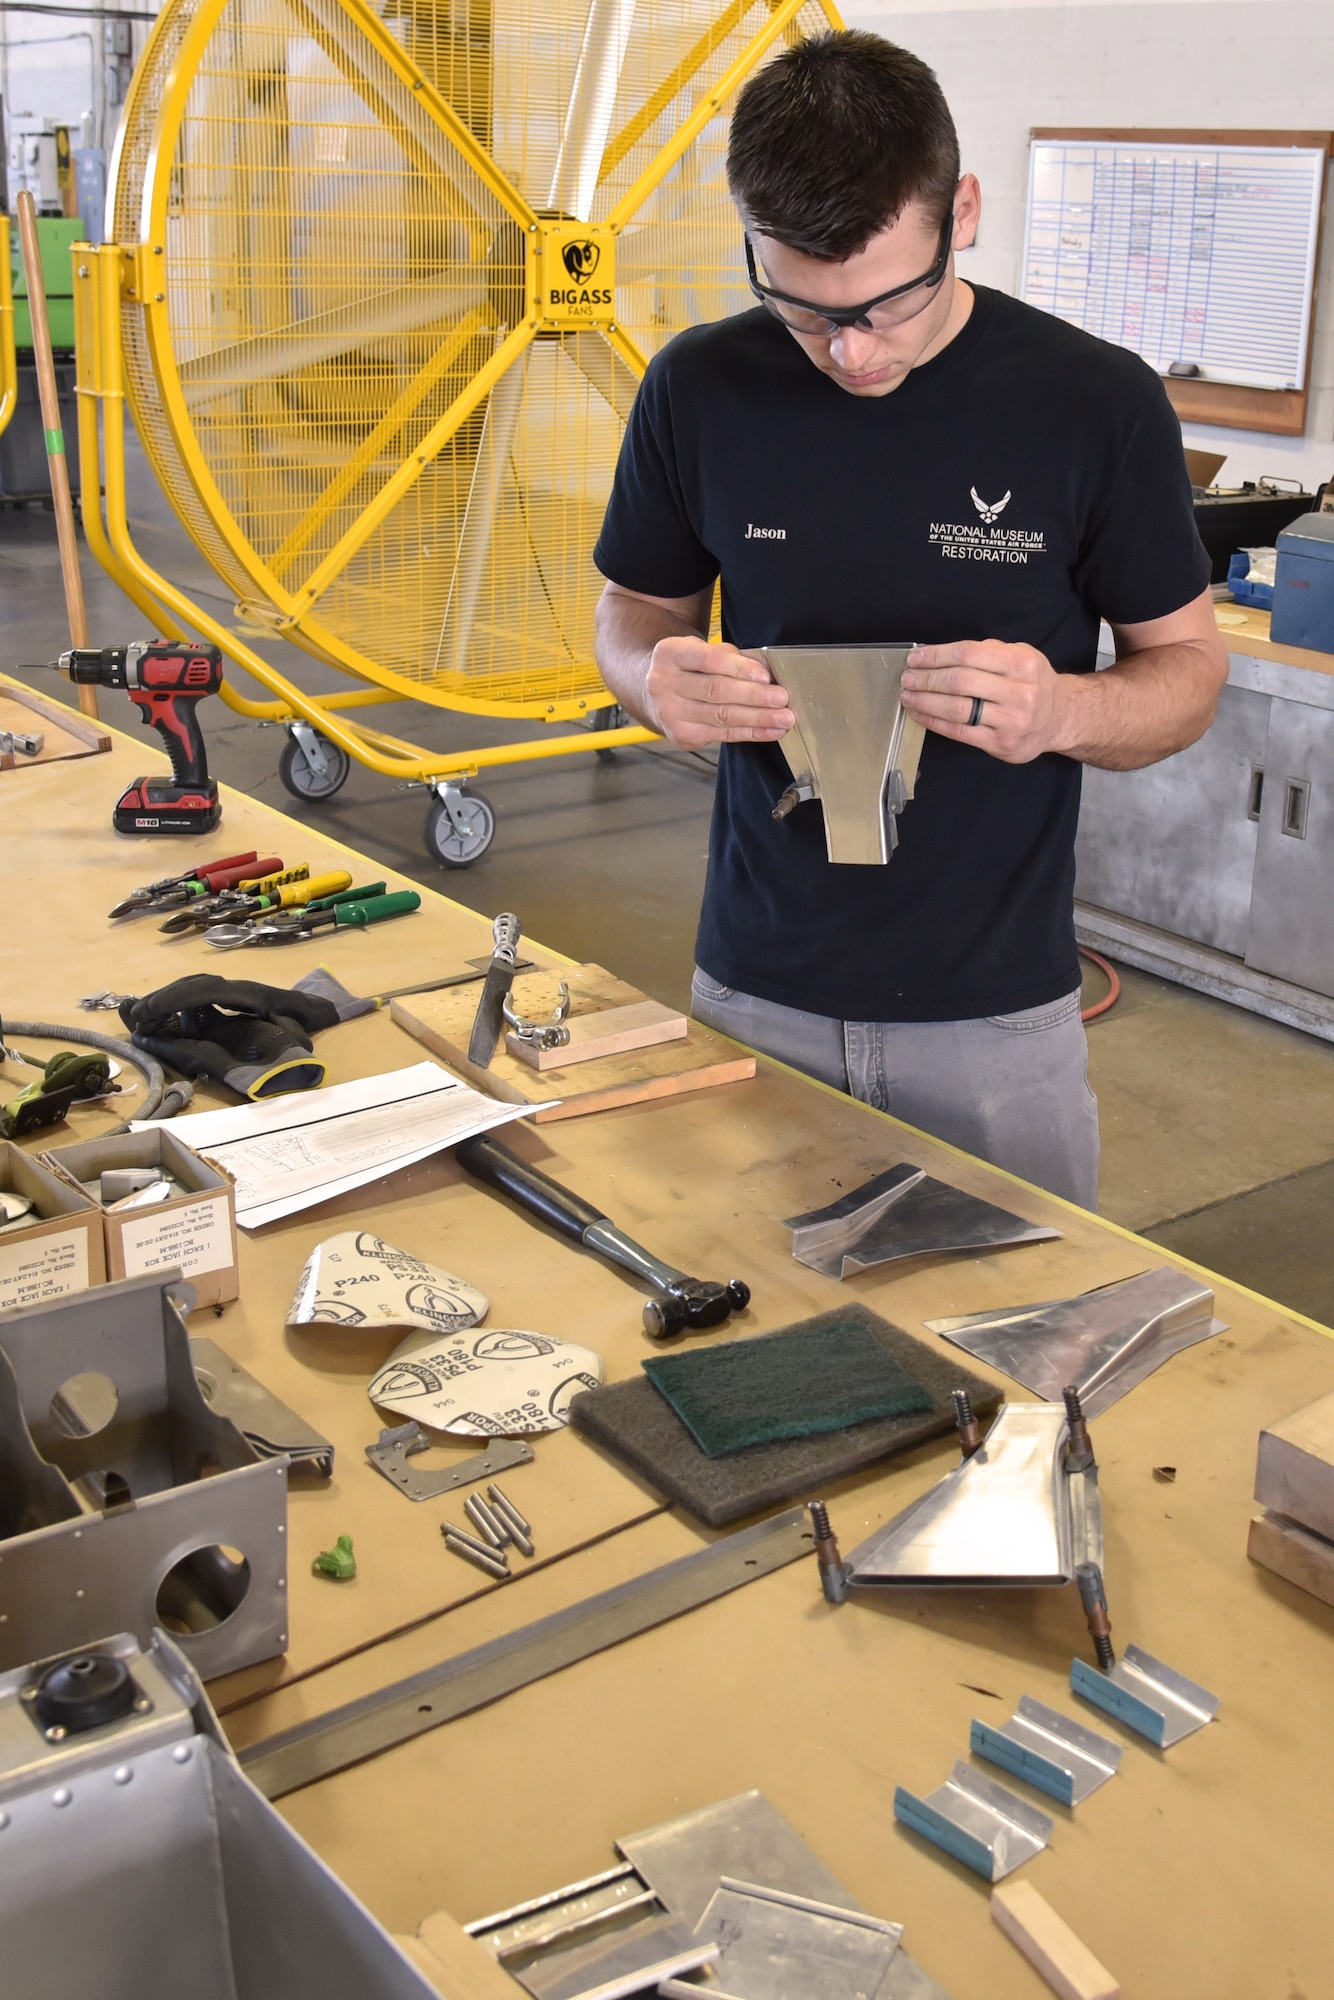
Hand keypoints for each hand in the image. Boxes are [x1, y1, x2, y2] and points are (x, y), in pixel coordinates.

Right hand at [644, 635, 793, 749]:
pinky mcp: (681, 736)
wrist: (654, 693)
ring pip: (722, 717)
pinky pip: (723, 735)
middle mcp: (662, 684)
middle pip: (716, 691)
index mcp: (669, 653)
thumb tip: (765, 674)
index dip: (738, 668)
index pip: (708, 660)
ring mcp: (670, 713)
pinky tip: (771, 731)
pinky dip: (751, 733)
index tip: (765, 676)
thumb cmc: (689, 668)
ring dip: (757, 718)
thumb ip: (729, 657)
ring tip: (784, 718)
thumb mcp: (701, 650)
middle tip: (781, 698)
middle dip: (753, 696)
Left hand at [900, 639, 1077, 762]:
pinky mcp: (1001, 743)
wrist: (1060, 718)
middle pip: (960, 681)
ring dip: (925, 701)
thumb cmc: (1032, 683)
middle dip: (927, 679)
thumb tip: (938, 655)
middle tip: (907, 678)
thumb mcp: (1020, 657)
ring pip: (957, 708)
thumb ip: (987, 652)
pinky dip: (934, 722)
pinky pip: (960, 731)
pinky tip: (920, 714)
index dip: (936, 656)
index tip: (915, 658)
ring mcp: (1011, 720)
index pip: (968, 654)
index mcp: (1021, 662)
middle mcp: (1019, 691)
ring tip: (907, 696)